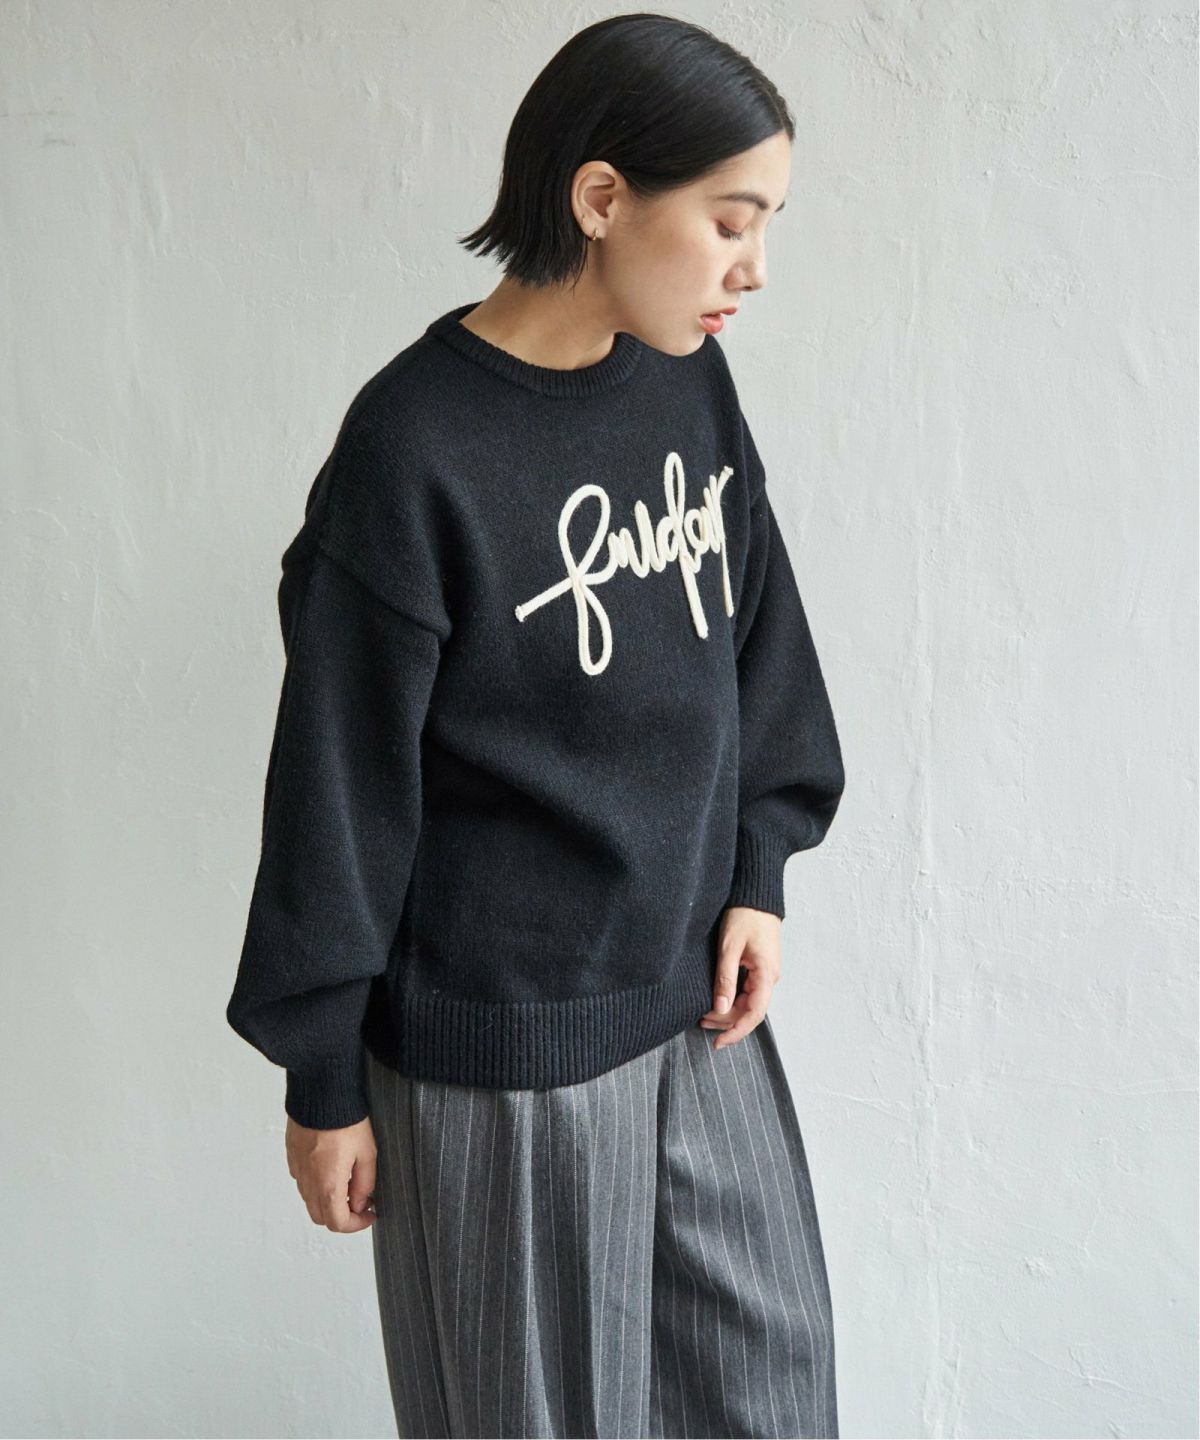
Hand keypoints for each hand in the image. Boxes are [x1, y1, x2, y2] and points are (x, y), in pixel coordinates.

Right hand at [285, 1114, 376, 1232]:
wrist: (321, 1093)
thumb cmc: (345, 1120)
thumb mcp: (367, 1153)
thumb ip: (364, 1184)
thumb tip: (360, 1203)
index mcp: (327, 1186)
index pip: (338, 1223)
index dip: (357, 1224)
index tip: (369, 1213)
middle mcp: (308, 1182)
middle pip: (321, 1217)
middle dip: (342, 1216)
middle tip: (361, 1201)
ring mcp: (297, 1170)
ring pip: (310, 1200)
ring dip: (329, 1201)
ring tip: (348, 1182)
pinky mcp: (292, 1157)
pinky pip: (303, 1181)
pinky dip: (317, 1185)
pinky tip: (332, 1168)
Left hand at [699, 905, 782, 1049]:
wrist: (756, 895)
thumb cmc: (744, 916)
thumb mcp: (729, 947)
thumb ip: (725, 979)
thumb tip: (720, 1008)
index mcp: (767, 974)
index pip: (754, 1014)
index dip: (736, 1031)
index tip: (719, 1043)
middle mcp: (770, 977)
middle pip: (750, 1011)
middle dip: (726, 1021)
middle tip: (701, 1023)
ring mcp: (766, 973)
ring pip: (748, 1002)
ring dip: (729, 1011)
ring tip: (704, 1017)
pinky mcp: (760, 967)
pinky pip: (748, 991)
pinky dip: (733, 999)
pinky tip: (718, 1001)